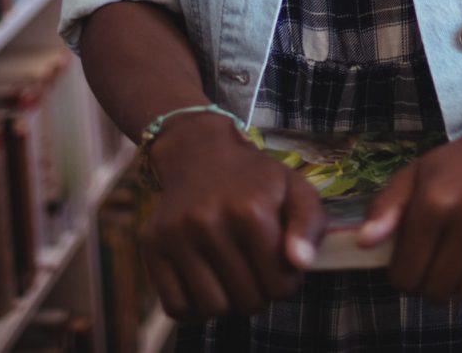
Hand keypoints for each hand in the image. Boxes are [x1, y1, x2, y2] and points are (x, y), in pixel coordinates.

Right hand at [139, 112, 324, 319]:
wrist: (200, 153)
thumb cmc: (254, 178)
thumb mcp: (294, 188)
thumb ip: (309, 224)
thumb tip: (299, 263)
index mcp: (251, 209)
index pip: (280, 285)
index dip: (286, 281)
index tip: (279, 262)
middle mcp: (210, 222)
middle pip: (247, 301)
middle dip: (258, 291)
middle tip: (255, 267)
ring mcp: (177, 235)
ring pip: (212, 309)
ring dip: (228, 301)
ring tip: (232, 274)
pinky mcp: (153, 246)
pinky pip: (176, 307)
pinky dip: (194, 306)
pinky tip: (206, 282)